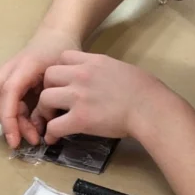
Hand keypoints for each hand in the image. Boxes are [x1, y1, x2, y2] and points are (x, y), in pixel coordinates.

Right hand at [0, 27, 81, 148]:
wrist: (55, 35)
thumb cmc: (62, 52)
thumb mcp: (62, 75)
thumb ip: (50, 99)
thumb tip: (40, 127)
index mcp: (25, 65)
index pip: (8, 92)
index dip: (9, 118)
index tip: (16, 140)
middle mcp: (7, 69)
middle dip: (10, 123)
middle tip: (33, 136)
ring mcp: (1, 72)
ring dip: (3, 118)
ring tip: (26, 130)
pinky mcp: (0, 77)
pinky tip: (6, 119)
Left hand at [34, 51, 178, 143]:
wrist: (150, 108)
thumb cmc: (144, 89)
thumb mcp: (120, 68)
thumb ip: (102, 70)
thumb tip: (97, 77)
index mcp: (93, 61)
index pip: (63, 57)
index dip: (60, 70)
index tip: (64, 82)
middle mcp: (81, 75)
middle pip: (48, 76)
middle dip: (48, 88)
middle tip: (54, 102)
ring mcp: (79, 97)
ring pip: (45, 99)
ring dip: (45, 110)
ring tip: (52, 119)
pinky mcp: (80, 119)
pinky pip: (54, 125)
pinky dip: (51, 132)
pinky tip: (54, 137)